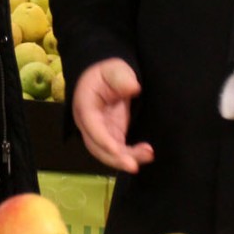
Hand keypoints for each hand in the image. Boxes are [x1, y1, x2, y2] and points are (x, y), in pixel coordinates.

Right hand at [72, 59, 154, 173]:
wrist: (108, 78)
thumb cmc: (108, 72)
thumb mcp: (114, 69)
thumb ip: (121, 77)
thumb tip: (133, 88)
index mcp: (84, 106)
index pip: (91, 126)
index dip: (103, 139)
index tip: (117, 150)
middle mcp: (88, 124)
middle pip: (97, 146)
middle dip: (114, 158)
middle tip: (134, 165)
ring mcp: (100, 132)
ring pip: (107, 153)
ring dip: (126, 159)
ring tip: (148, 155)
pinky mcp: (112, 136)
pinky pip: (118, 151)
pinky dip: (130, 155)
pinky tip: (146, 153)